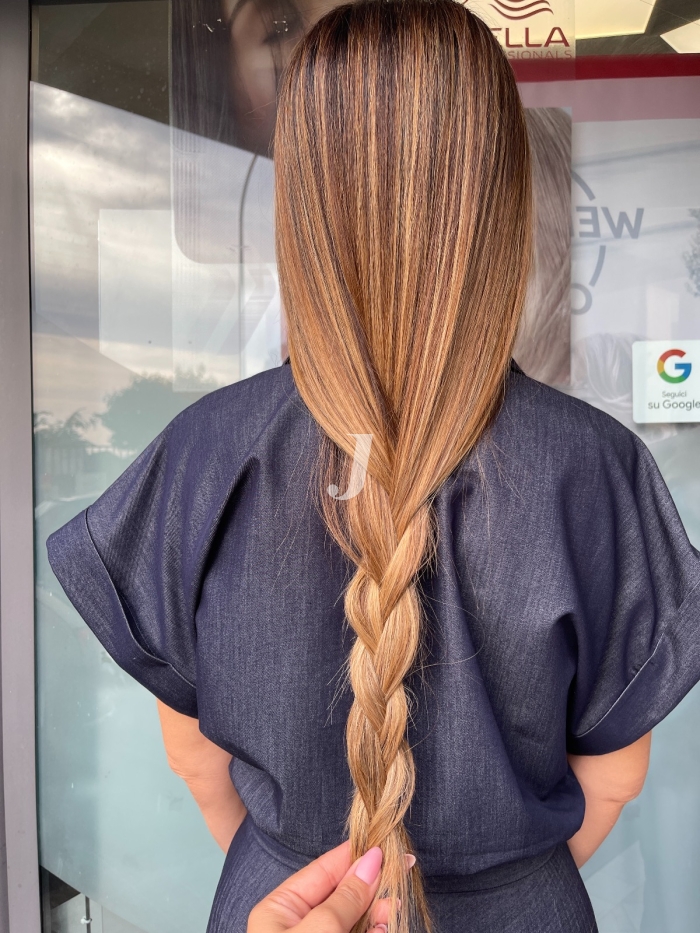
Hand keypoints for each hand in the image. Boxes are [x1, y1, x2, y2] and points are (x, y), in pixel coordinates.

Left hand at [248, 841, 390, 932]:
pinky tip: (383, 929)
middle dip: (371, 887)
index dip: (356, 855)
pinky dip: (373, 930)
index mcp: (279, 909)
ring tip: (391, 911)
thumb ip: (345, 898)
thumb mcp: (318, 931)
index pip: (324, 869)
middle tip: (399, 878)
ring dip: (376, 912)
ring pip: (353, 917)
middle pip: (341, 893)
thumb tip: (372, 861)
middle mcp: (297, 924)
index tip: (387, 846)